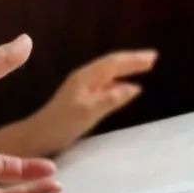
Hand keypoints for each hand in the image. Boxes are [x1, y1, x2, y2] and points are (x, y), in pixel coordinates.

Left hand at [33, 50, 157, 153]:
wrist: (40, 135)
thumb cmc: (63, 123)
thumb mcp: (89, 112)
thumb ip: (111, 99)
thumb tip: (134, 87)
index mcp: (85, 77)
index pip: (113, 63)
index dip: (133, 59)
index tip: (153, 57)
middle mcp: (85, 78)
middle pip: (111, 65)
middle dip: (132, 61)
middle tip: (153, 58)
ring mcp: (83, 87)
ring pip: (109, 73)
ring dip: (127, 69)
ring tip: (144, 67)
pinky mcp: (83, 98)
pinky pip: (106, 84)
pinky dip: (120, 82)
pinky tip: (128, 87)